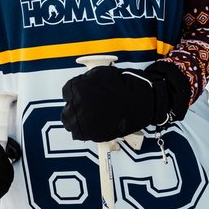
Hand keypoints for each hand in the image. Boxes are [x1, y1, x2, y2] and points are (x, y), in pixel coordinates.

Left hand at [61, 63, 188, 141]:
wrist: (142, 99)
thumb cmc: (123, 84)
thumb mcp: (100, 74)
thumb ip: (85, 81)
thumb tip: (78, 88)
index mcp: (77, 89)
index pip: (67, 93)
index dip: (74, 94)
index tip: (80, 95)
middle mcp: (78, 106)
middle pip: (67, 112)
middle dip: (74, 109)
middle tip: (84, 107)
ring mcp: (85, 122)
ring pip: (73, 125)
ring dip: (78, 121)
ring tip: (90, 117)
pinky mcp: (94, 135)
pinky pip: (84, 134)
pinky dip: (88, 130)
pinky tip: (96, 123)